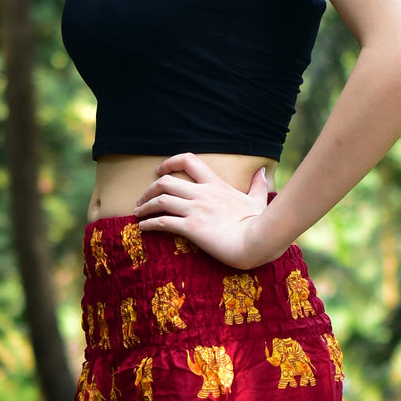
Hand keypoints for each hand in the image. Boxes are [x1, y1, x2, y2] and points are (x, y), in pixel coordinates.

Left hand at [134, 154, 280, 270]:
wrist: (256, 240)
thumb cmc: (258, 222)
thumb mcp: (258, 200)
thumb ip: (258, 185)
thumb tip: (263, 171)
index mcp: (215, 184)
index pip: (188, 160)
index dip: (169, 162)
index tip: (159, 171)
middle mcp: (202, 194)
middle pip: (165, 182)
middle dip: (149, 190)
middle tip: (141, 200)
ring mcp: (195, 210)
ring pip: (160, 201)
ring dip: (144, 207)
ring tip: (138, 214)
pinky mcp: (191, 228)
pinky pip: (162, 222)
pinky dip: (149, 224)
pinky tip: (143, 228)